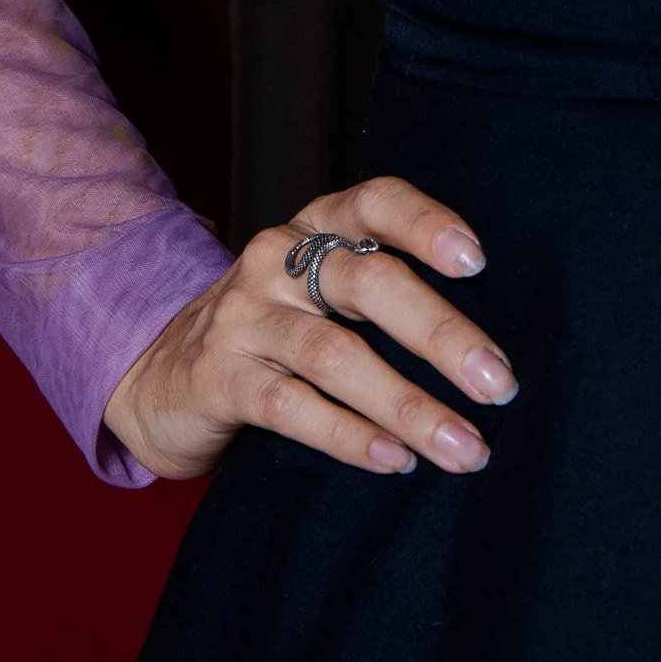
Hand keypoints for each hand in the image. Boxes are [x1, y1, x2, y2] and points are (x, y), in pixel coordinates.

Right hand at [102, 176, 516, 483]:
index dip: (427, 224)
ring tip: (463, 447)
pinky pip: (289, 406)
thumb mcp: (323, 292)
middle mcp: (278, 260)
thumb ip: (387, 294)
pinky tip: (393, 461)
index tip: (478, 262)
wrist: (160, 379)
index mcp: (317, 226)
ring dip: (408, 404)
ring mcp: (243, 317)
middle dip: (442, 335)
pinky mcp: (218, 377)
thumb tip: (493, 348)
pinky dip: (347, 435)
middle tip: (500, 385)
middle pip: (369, 283)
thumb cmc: (277, 333)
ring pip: (335, 354)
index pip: (377, 201)